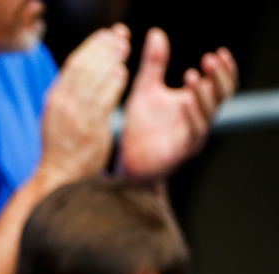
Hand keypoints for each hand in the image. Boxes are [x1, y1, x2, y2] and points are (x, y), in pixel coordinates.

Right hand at [37, 25, 130, 189]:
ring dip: (110, 60)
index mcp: (54, 99)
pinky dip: (112, 85)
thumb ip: (71, 95)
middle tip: (120, 36)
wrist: (59, 177)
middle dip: (103, 48)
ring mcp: (75, 117)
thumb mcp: (59, 116)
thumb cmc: (63, 148)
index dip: (90, 46)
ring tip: (124, 47)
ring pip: (92, 80)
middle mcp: (62, 105)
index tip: (105, 35)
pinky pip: (103, 101)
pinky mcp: (90, 130)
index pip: (72, 64)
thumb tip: (87, 70)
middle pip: (83, 67)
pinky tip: (122, 72)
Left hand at [119, 28, 237, 182]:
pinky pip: (193, 131)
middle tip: (210, 59)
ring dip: (204, 94)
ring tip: (194, 76)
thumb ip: (153, 64)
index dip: (224, 69)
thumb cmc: (139, 127)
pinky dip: (191, 115)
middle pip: (222, 95)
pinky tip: (184, 101)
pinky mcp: (183, 149)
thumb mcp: (145, 89)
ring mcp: (194, 134)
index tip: (219, 52)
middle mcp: (200, 117)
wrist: (129, 162)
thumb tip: (156, 32)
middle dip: (218, 77)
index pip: (220, 84)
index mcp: (196, 103)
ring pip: (209, 113)